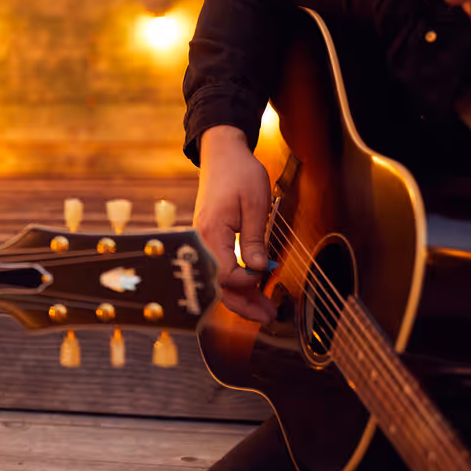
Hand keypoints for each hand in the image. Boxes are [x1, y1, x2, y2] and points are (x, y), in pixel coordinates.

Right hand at [196, 125, 275, 322]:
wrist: (222, 153)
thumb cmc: (240, 173)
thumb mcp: (256, 204)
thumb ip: (255, 239)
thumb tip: (258, 269)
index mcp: (212, 232)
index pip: (226, 274)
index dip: (247, 285)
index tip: (267, 284)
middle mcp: (202, 240)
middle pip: (218, 284)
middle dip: (243, 304)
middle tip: (268, 317)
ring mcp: (203, 240)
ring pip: (217, 279)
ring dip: (240, 297)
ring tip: (263, 310)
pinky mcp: (208, 238)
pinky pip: (218, 267)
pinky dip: (234, 282)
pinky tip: (251, 288)